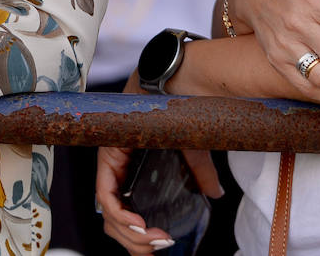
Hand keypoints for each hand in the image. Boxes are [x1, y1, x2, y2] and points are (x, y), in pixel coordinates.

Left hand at [95, 72, 222, 253]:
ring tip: (155, 240)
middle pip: (115, 219)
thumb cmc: (179, 108)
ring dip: (130, 234)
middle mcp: (117, 166)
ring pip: (108, 212)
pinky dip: (121, 215)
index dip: (139, 234)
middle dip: (136, 241)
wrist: (176, 80)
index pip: (125, 211)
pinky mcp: (108, 155)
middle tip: (161, 245)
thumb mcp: (193, 149)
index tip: (163, 242)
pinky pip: (105, 196)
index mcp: (132, 167)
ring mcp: (110, 161)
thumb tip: (214, 194)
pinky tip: (140, 226)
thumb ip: (199, 174)